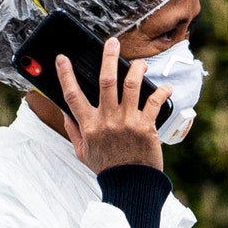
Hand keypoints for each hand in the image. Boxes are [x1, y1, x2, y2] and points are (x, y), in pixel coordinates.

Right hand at [54, 37, 173, 173]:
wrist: (131, 185)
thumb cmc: (107, 168)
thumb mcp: (82, 152)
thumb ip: (74, 130)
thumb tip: (66, 112)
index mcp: (89, 125)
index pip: (72, 95)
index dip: (65, 74)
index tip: (62, 58)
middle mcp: (107, 120)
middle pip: (106, 81)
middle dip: (109, 58)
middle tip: (112, 43)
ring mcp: (128, 122)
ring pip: (132, 85)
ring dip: (137, 69)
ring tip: (140, 63)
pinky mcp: (146, 126)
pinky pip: (154, 102)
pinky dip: (162, 92)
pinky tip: (166, 88)